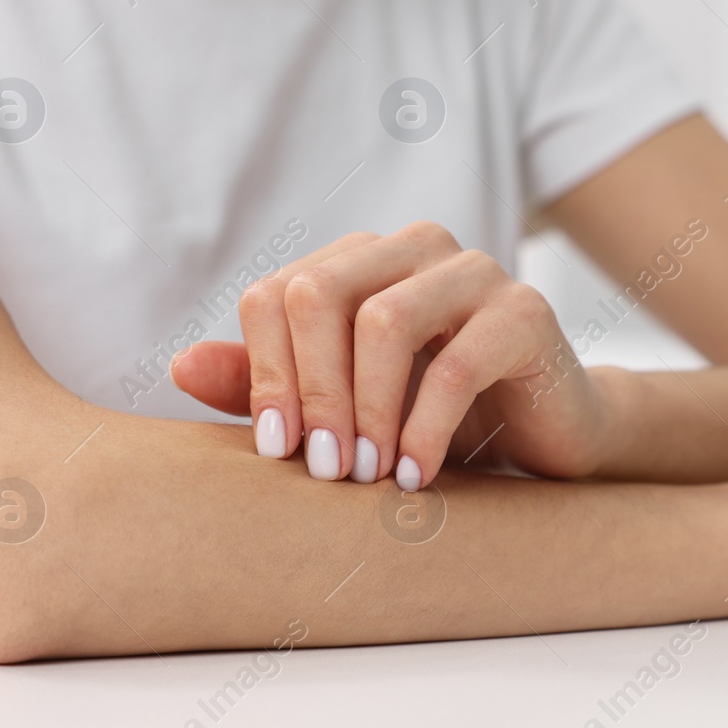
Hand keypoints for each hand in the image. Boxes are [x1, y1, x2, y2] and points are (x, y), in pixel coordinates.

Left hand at [169, 222, 606, 486]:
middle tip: (321, 469)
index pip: (278, 293)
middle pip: (321, 293)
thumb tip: (178, 367)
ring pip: (384, 322)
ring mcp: (475, 271)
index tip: (276, 452)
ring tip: (366, 477)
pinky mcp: (525, 312)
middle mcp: (415, 248)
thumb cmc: (439, 418)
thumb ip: (271, 385)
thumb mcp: (346, 407)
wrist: (549, 436)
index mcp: (364, 262)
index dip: (265, 372)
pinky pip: (454, 366)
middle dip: (312, 391)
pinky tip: (414, 478)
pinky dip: (422, 432)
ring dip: (366, 413)